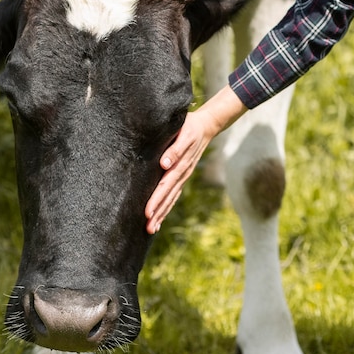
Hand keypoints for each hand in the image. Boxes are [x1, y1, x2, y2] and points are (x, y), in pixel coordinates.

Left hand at [145, 85, 247, 233]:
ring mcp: (185, 175)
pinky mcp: (183, 177)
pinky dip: (166, 208)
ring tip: (150, 228)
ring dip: (161, 212)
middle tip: (147, 224)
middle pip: (169, 193)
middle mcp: (184, 170)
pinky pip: (174, 195)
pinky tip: (158, 221)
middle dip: (158, 209)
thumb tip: (164, 163)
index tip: (148, 210)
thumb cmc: (189, 124)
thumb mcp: (182, 130)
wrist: (206, 125)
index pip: (167, 182)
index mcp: (182, 159)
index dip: (158, 196)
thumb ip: (175, 147)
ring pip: (172, 197)